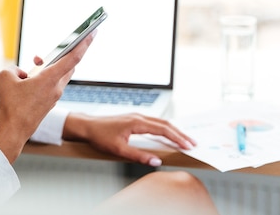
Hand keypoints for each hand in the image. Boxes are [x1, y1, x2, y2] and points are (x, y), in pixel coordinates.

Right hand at [0, 32, 95, 162]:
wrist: (11, 132)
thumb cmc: (10, 106)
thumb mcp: (4, 78)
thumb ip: (13, 69)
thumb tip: (20, 74)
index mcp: (50, 79)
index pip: (73, 57)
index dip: (83, 44)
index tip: (92, 33)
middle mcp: (56, 88)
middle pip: (67, 66)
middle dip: (59, 56)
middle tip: (43, 54)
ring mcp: (53, 98)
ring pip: (57, 76)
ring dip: (47, 69)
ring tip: (30, 66)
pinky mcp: (48, 105)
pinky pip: (49, 87)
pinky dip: (41, 81)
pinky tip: (24, 83)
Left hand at [62, 113, 195, 166]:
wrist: (87, 126)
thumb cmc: (100, 136)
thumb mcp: (119, 149)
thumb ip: (138, 155)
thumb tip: (156, 162)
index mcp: (137, 122)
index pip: (163, 130)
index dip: (177, 138)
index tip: (188, 145)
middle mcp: (139, 117)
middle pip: (165, 124)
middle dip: (180, 134)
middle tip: (193, 143)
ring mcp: (136, 116)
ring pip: (160, 122)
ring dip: (173, 130)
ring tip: (184, 139)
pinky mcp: (133, 119)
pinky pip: (154, 122)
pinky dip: (164, 128)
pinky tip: (168, 134)